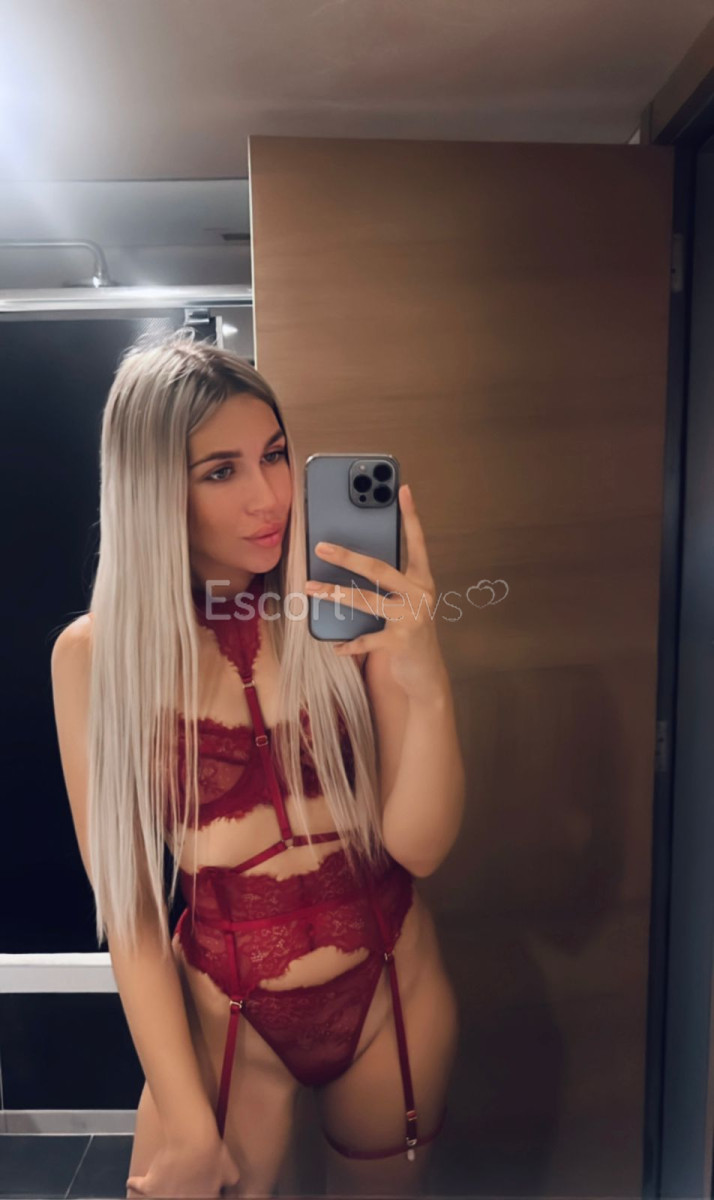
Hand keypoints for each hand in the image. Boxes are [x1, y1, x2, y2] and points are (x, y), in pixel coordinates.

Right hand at [126, 1134, 239, 1197]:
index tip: (200, 1189)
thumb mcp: (230, 1170)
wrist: (192, 1140)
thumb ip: (230, 1182)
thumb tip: (229, 1186)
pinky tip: (132, 1183)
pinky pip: (138, 1187)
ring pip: (159, 1199)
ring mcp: (164, 1196)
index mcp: (203, 1199)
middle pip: (180, 1199)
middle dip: (181, 1193)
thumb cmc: (212, 1153)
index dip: (204, 1193)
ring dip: (160, 1193)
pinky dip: (135, 1184)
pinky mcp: (150, 1185)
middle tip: (180, 1185)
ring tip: (159, 1189)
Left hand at [305, 483, 443, 700]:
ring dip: (334, 593)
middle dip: (347, 556)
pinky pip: (366, 639)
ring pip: (366, 600)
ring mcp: (412, 618)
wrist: (425, 672)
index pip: (416, 542)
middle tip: (321, 547)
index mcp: (422, 579)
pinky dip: (347, 643)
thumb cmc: (408, 629)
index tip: (403, 489)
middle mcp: (420, 594)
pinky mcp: (401, 642)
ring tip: (311, 588)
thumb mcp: (404, 601)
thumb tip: (349, 559)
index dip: (411, 515)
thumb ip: (387, 582)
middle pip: (379, 568)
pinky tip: (333, 645)